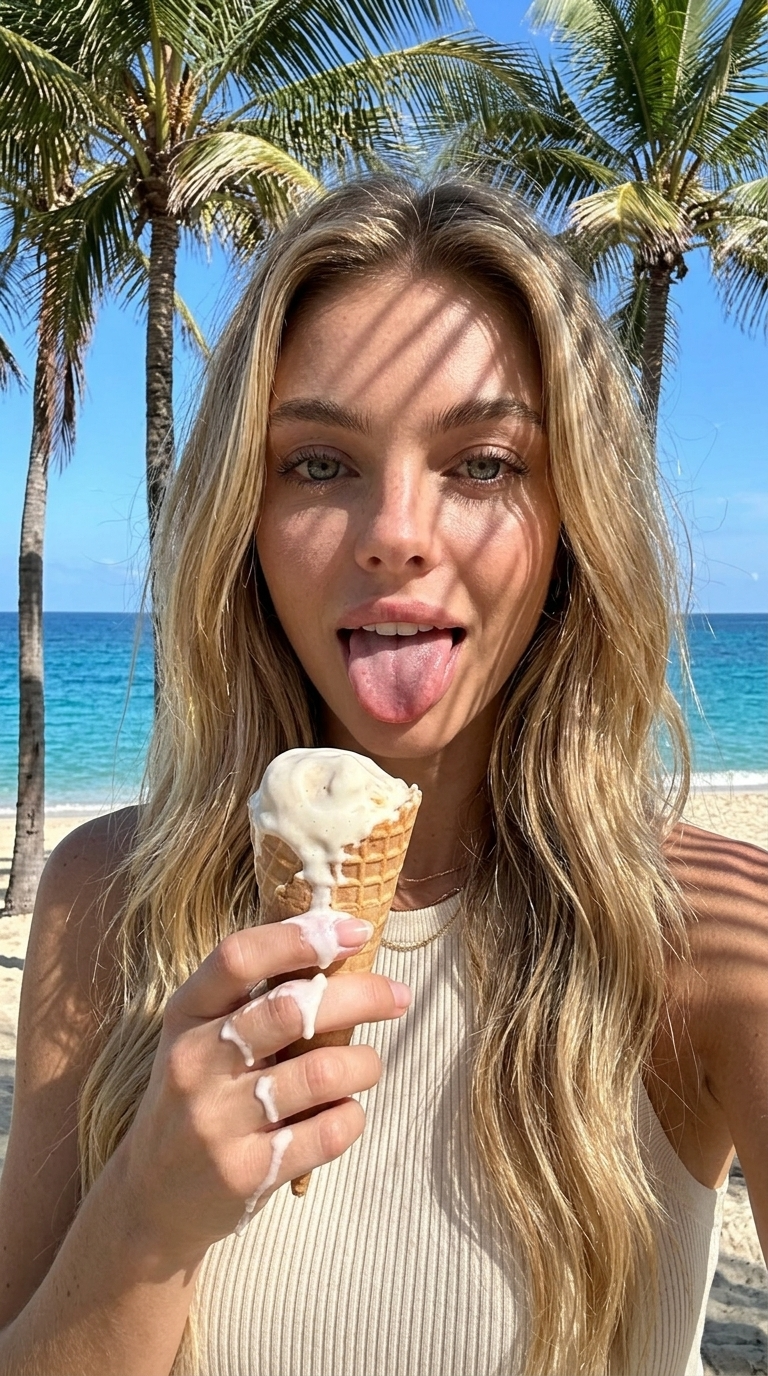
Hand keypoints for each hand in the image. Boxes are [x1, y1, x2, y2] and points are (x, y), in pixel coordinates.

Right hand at [115, 917, 410, 1265]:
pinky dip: (352, 1115)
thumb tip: (339, 940)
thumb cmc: (199, 1095)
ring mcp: (218, 1121)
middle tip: (396, 996)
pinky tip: (344, 1112)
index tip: (355, 931)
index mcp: (186, 1014)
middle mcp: (196, 1062)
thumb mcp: (203, 1036)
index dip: (302, 936)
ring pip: (323, 1072)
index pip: (239, 957)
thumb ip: (256, 996)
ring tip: (366, 1066)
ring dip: (364, 1063)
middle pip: (294, 1008)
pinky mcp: (247, 1173)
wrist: (152, 1199)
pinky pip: (330, 1131)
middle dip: (361, 995)